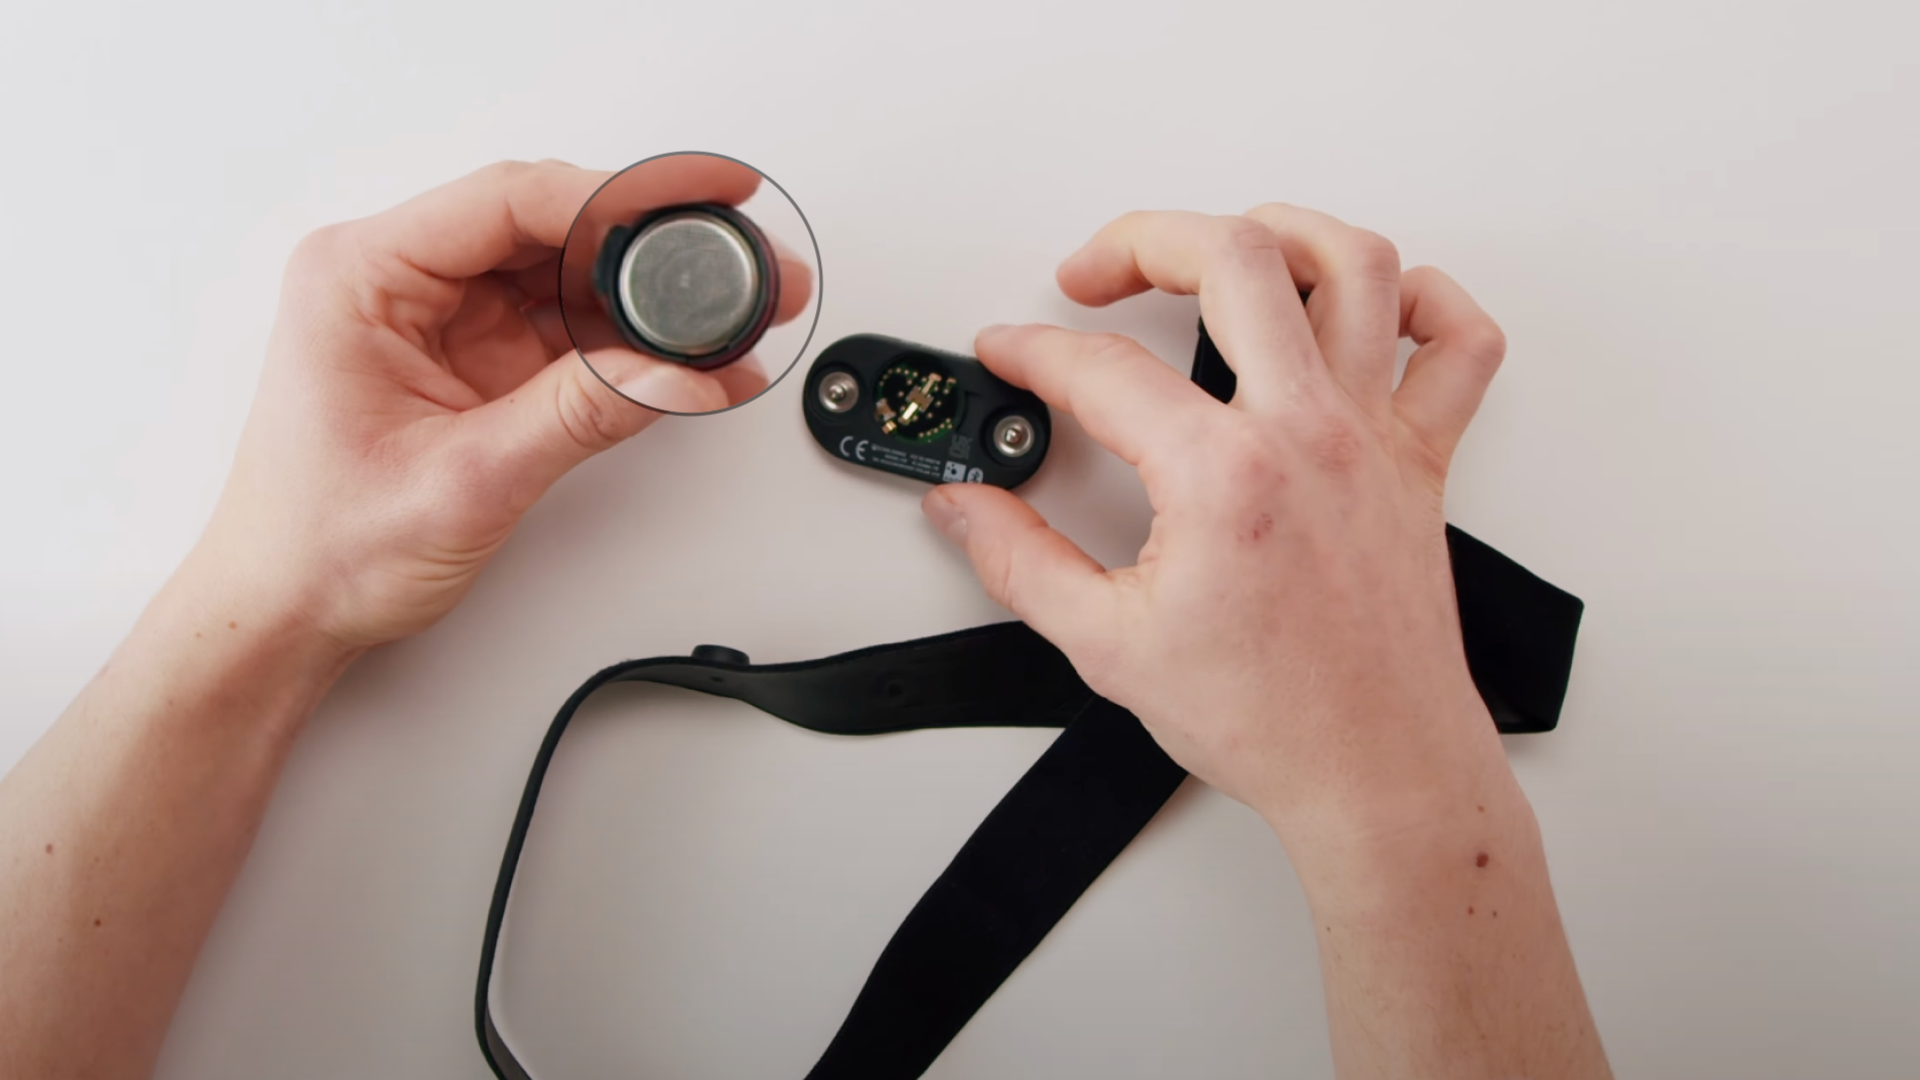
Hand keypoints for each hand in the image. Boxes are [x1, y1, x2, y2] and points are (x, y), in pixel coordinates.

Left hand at [199, 157, 811, 649]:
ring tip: (730, 310)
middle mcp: (400, 282)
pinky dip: (628, 344)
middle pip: (551, 225)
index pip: (510, 200)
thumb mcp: (465, 480)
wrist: (287, 615)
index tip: (696, 196)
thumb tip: (675, 374)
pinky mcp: (475, 362)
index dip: (617, 193)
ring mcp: (442, 321)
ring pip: (567, 275)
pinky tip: (686, 357)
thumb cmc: (319, 547)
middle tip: (736, 252)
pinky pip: (565, 329)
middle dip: (651, 242)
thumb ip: (579, 416)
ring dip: (649, 294)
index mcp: (363, 276)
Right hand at [922, 207, 1510, 847]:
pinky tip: (1375, 304)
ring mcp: (1375, 437)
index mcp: (1224, 476)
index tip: (1009, 352)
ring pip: (1358, 267)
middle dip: (1143, 237)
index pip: (1103, 369)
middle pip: (1233, 258)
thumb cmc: (1271, 719)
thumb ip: (1018, 562)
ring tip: (1225, 243)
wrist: (1376, 771)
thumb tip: (965, 509)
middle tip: (1095, 271)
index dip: (1033, 349)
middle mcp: (1309, 434)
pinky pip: (1463, 346)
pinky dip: (1429, 301)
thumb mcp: (1108, 646)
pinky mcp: (1423, 460)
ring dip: (1284, 230)